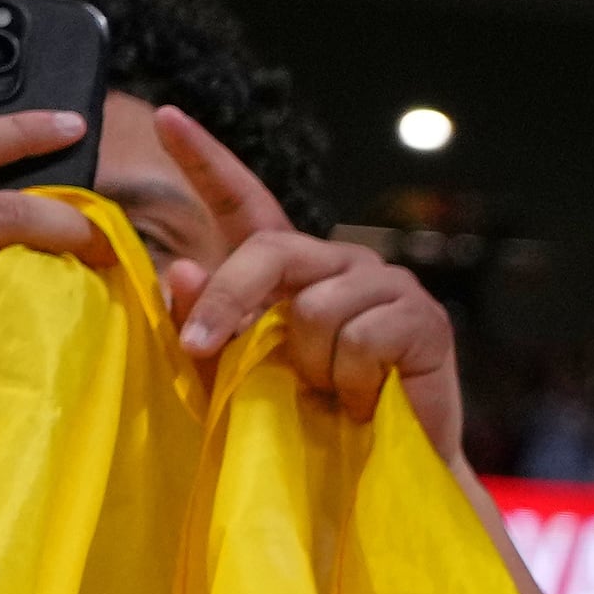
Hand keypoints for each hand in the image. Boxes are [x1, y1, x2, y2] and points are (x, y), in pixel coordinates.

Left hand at [160, 107, 465, 466]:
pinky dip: (350, 381)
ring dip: (310, 364)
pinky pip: (362, 339)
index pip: (247, 202)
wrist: (379, 475)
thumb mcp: (234, 373)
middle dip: (228, 300)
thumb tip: (180, 267)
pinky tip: (364, 402)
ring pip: (316, 307)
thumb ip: (203, 324)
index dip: (208, 160)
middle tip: (202, 349)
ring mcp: (387, 285)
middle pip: (270, 251)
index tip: (169, 118)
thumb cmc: (307, 423)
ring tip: (328, 393)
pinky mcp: (424, 319)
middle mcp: (341, 263)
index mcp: (294, 270)